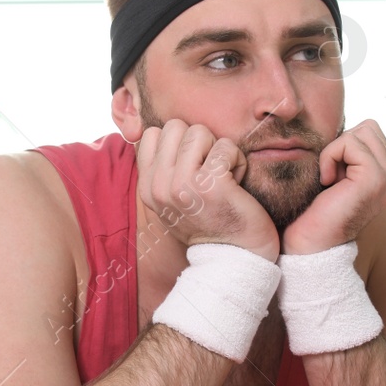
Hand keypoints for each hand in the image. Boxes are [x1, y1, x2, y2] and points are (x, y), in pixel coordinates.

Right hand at [135, 119, 279, 261]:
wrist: (233, 259)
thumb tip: (160, 130)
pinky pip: (225, 147)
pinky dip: (238, 161)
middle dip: (199, 142)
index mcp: (147, 187)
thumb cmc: (209, 221)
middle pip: (175, 127)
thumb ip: (163, 167)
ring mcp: (182, 186)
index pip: (151, 134)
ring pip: (199, 132)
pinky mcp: (210, 185)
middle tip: (209, 171)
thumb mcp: (173, 197)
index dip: (178, 142)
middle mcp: (159, 186)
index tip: (192, 168)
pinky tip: (236, 184)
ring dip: (218, 150)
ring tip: (223, 177)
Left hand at [280, 119, 385, 254]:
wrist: (307, 244)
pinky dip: (331, 156)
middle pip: (370, 127)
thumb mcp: (335, 174)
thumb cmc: (312, 211)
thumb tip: (344, 126)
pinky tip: (326, 181)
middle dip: (342, 144)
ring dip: (335, 150)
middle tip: (329, 175)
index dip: (344, 146)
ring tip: (328, 179)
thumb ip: (347, 154)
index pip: (371, 133)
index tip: (330, 175)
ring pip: (362, 132)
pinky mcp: (375, 179)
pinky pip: (350, 143)